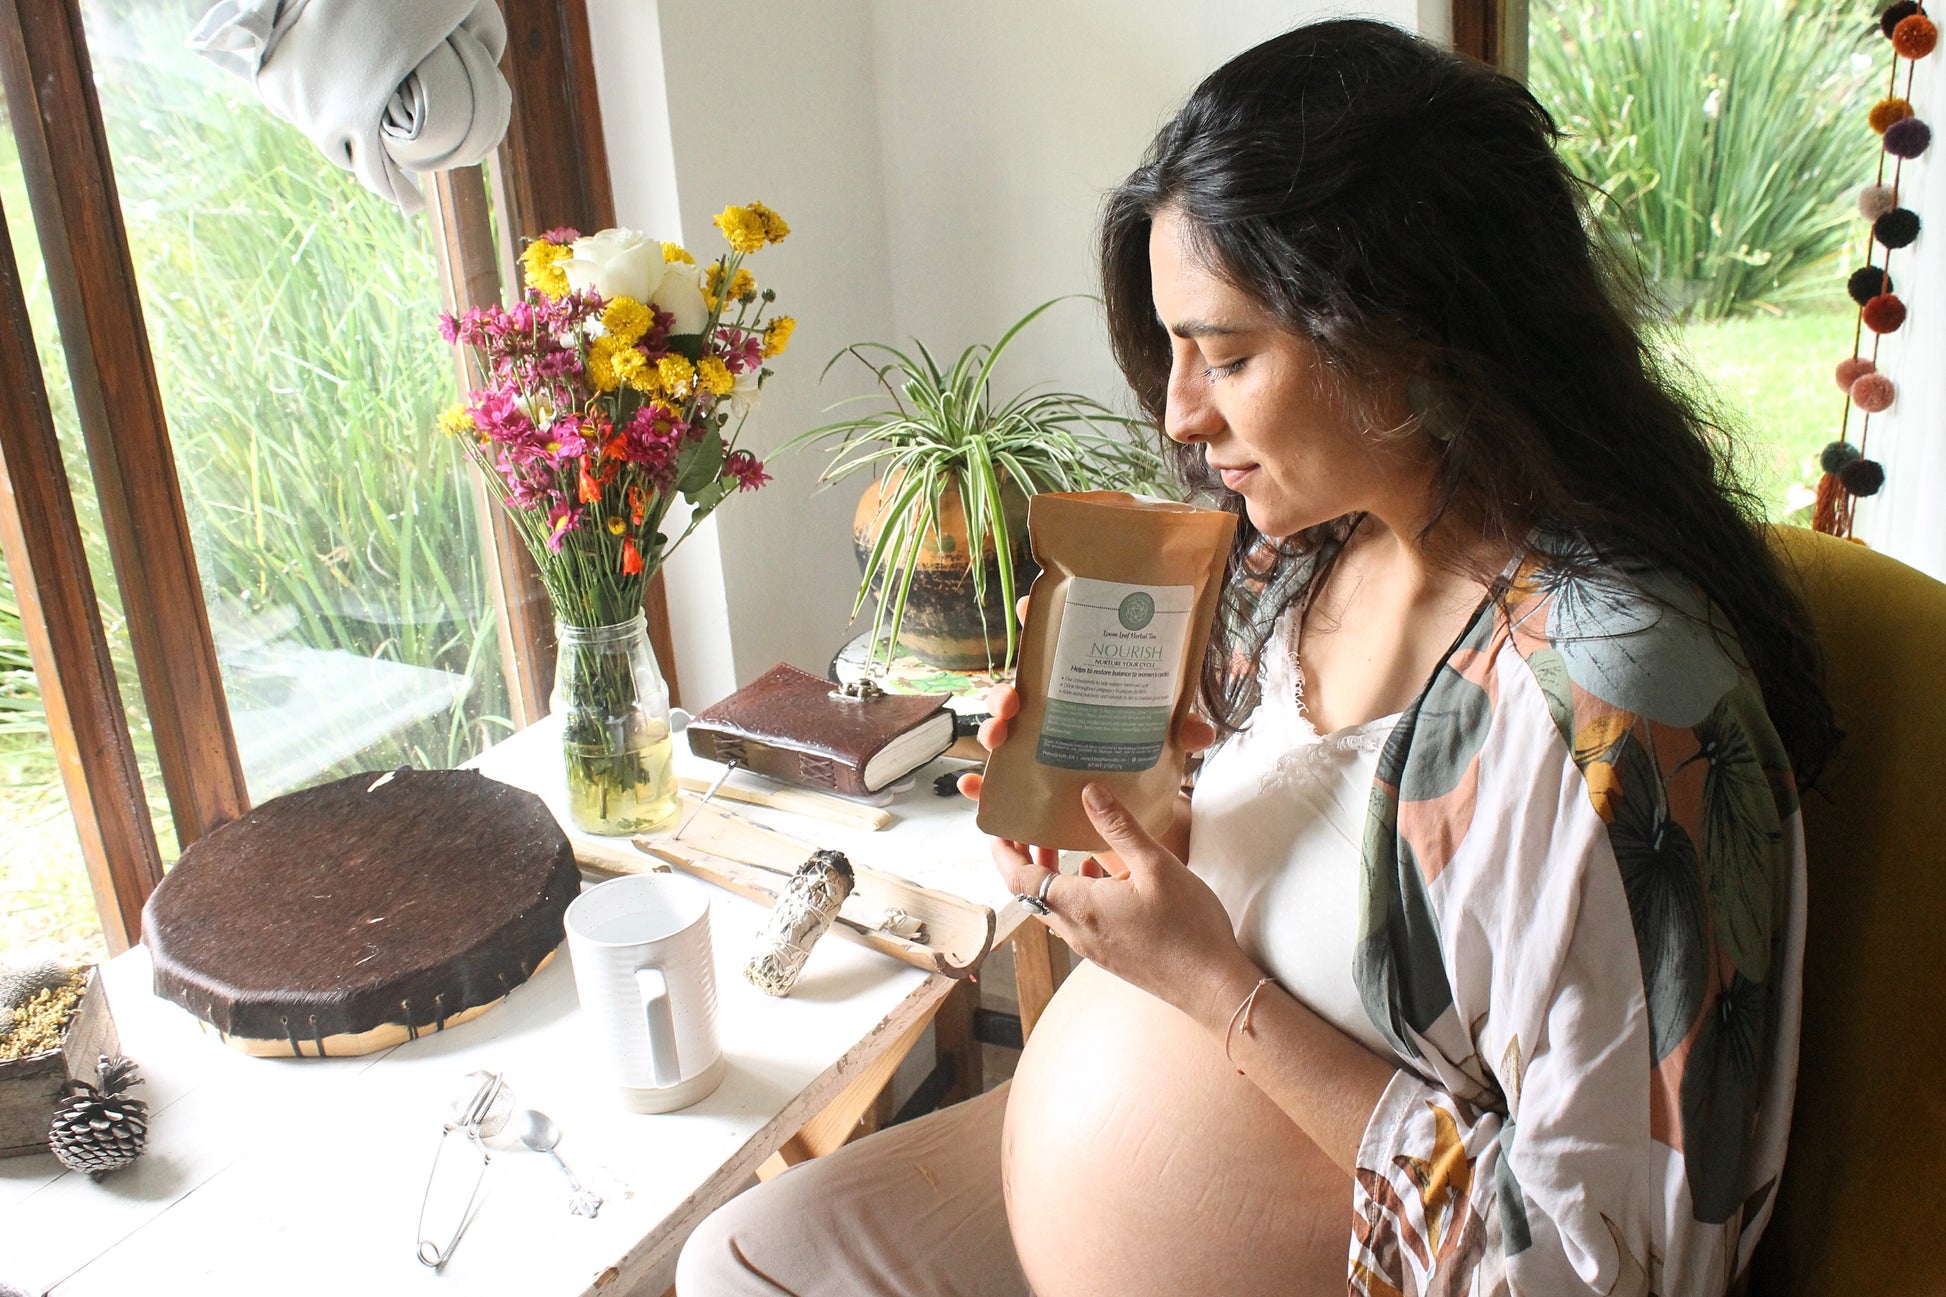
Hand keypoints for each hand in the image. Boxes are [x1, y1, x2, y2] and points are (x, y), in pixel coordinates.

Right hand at [955, 598, 1218, 801]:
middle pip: (1016, 685)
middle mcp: (1048, 706)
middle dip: (1005, 687)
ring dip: (992, 725)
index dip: (1039, 619)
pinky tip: (972, 787)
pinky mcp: (1026, 774)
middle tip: (1014, 698)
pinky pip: (996, 777)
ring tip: (1001, 734)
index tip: (1031, 605)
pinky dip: (979, 783)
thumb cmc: (1136, 746)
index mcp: (1076, 683)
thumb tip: (1201, 733)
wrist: (1128, 801)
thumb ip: (1179, 730)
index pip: (1053, 644)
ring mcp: (1033, 739)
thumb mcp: (1162, 735)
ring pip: (1000, 725)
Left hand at [991, 782, 1257, 1028]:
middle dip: (1027, 858)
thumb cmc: (1188, 928)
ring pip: (1055, 907)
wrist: (1213, 988)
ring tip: (1063, 844)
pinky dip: (1075, 893)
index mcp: (1079, 907)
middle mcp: (1076, 931)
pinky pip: (1076, 920)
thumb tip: (1088, 792)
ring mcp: (1092, 947)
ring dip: (1052, 876)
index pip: (1018, 880)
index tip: (999, 827)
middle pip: (1032, 894)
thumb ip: (1119, 827)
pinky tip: (1100, 876)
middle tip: (1032, 827)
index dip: (1003, 852)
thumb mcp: (1156, 865)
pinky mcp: (1110, 955)